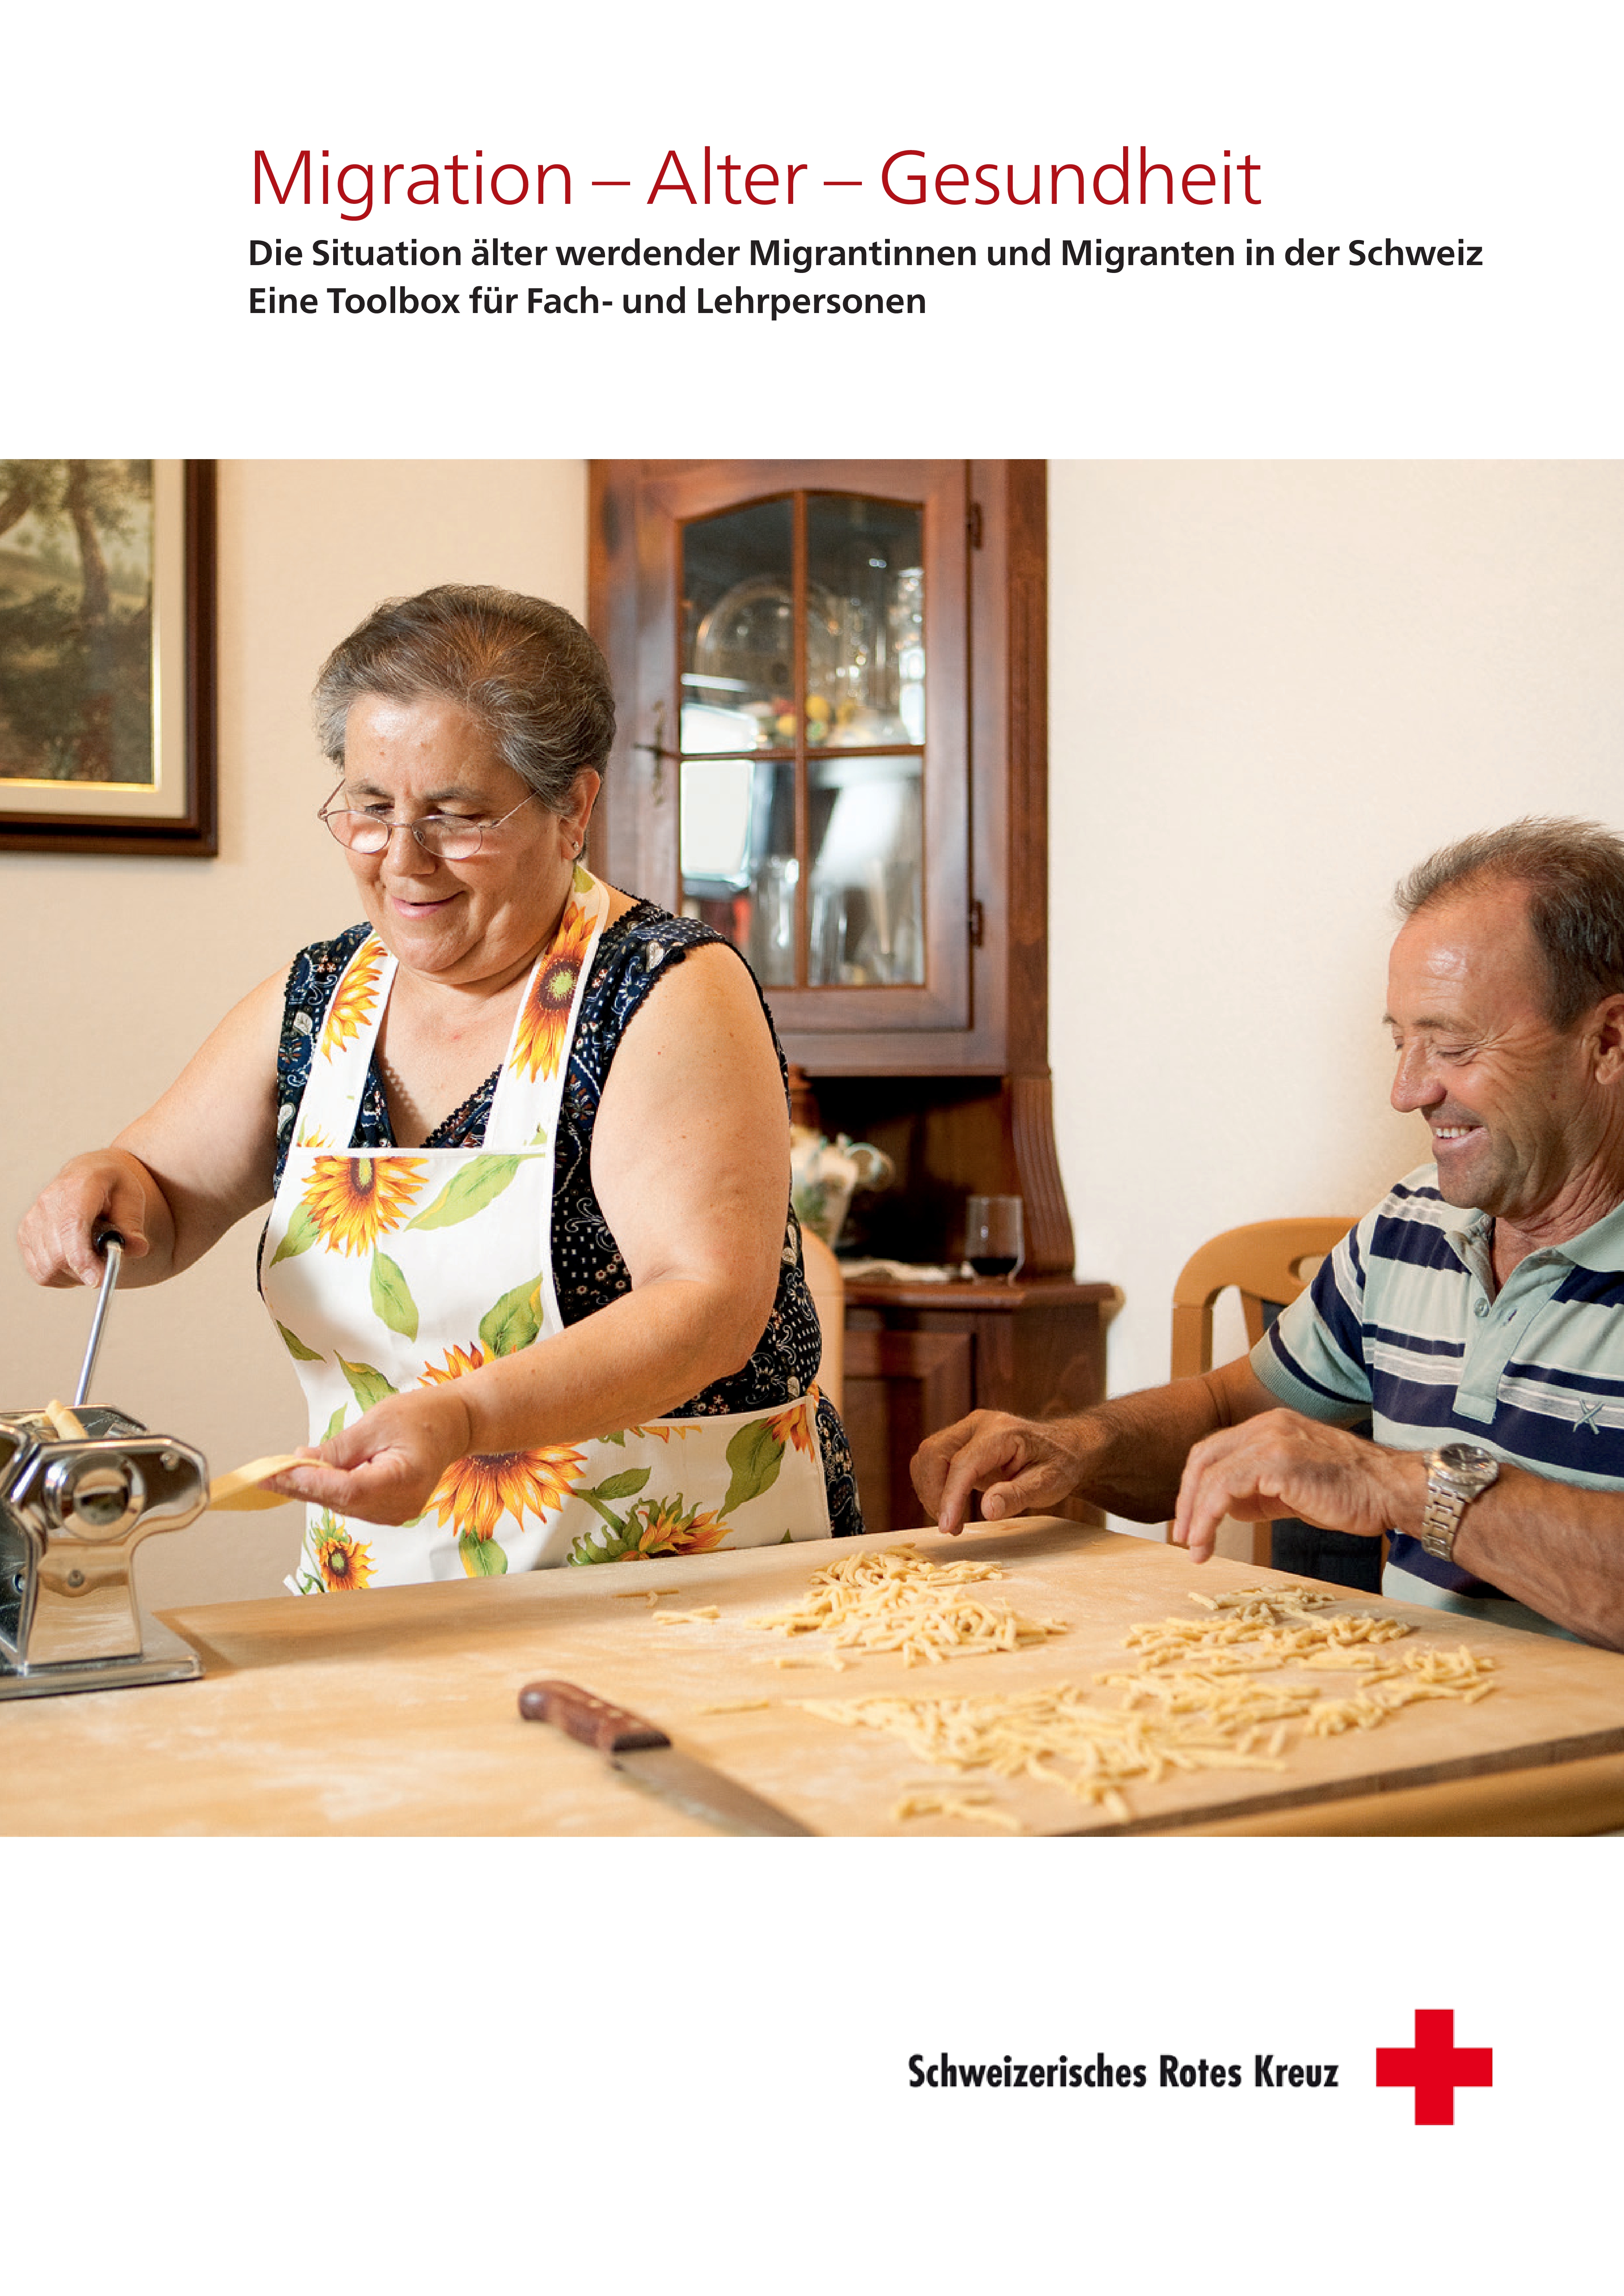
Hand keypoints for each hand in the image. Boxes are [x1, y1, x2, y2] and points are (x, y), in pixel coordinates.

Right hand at [17, 1152, 165, 1287]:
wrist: (87, 1174)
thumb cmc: (112, 1186)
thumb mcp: (132, 1198)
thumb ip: (133, 1224)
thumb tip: (137, 1248)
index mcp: (78, 1186)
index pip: (72, 1226)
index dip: (82, 1257)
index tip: (98, 1279)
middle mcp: (48, 1202)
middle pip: (58, 1253)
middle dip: (85, 1270)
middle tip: (107, 1268)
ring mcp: (32, 1219)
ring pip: (48, 1267)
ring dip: (74, 1274)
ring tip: (92, 1258)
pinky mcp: (24, 1235)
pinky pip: (40, 1272)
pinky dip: (60, 1275)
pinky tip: (75, 1260)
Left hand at [270, 1383, 475, 1526]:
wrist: (455, 1425)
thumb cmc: (423, 1416)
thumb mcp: (376, 1423)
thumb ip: (338, 1449)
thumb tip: (299, 1462)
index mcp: (405, 1479)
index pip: (349, 1489)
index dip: (312, 1481)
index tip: (279, 1471)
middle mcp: (401, 1505)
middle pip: (341, 1501)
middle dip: (302, 1486)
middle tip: (264, 1476)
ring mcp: (396, 1513)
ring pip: (342, 1505)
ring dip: (312, 1490)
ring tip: (278, 1476)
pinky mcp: (389, 1511)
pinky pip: (351, 1504)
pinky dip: (329, 1491)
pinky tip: (307, 1479)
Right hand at [911, 1410, 1091, 1534]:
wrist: (1063, 1448)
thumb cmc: (1059, 1465)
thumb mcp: (1048, 1484)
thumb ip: (1017, 1496)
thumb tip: (987, 1510)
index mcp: (1002, 1432)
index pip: (963, 1462)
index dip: (950, 1496)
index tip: (946, 1527)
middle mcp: (978, 1424)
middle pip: (934, 1453)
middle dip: (934, 1494)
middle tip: (951, 1527)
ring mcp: (966, 1430)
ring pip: (927, 1456)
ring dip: (930, 1491)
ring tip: (953, 1521)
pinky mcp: (959, 1441)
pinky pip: (931, 1460)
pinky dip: (933, 1486)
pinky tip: (952, 1507)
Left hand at [1170, 1407, 1422, 1563]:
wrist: (1392, 1491)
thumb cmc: (1352, 1493)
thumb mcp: (1295, 1488)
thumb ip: (1260, 1491)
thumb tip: (1228, 1508)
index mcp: (1270, 1426)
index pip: (1215, 1451)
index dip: (1195, 1486)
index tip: (1191, 1521)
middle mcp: (1266, 1426)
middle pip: (1204, 1458)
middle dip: (1187, 1500)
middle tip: (1184, 1537)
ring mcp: (1271, 1440)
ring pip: (1211, 1474)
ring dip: (1196, 1515)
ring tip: (1195, 1548)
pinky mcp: (1278, 1462)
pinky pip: (1226, 1489)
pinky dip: (1210, 1516)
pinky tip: (1209, 1541)